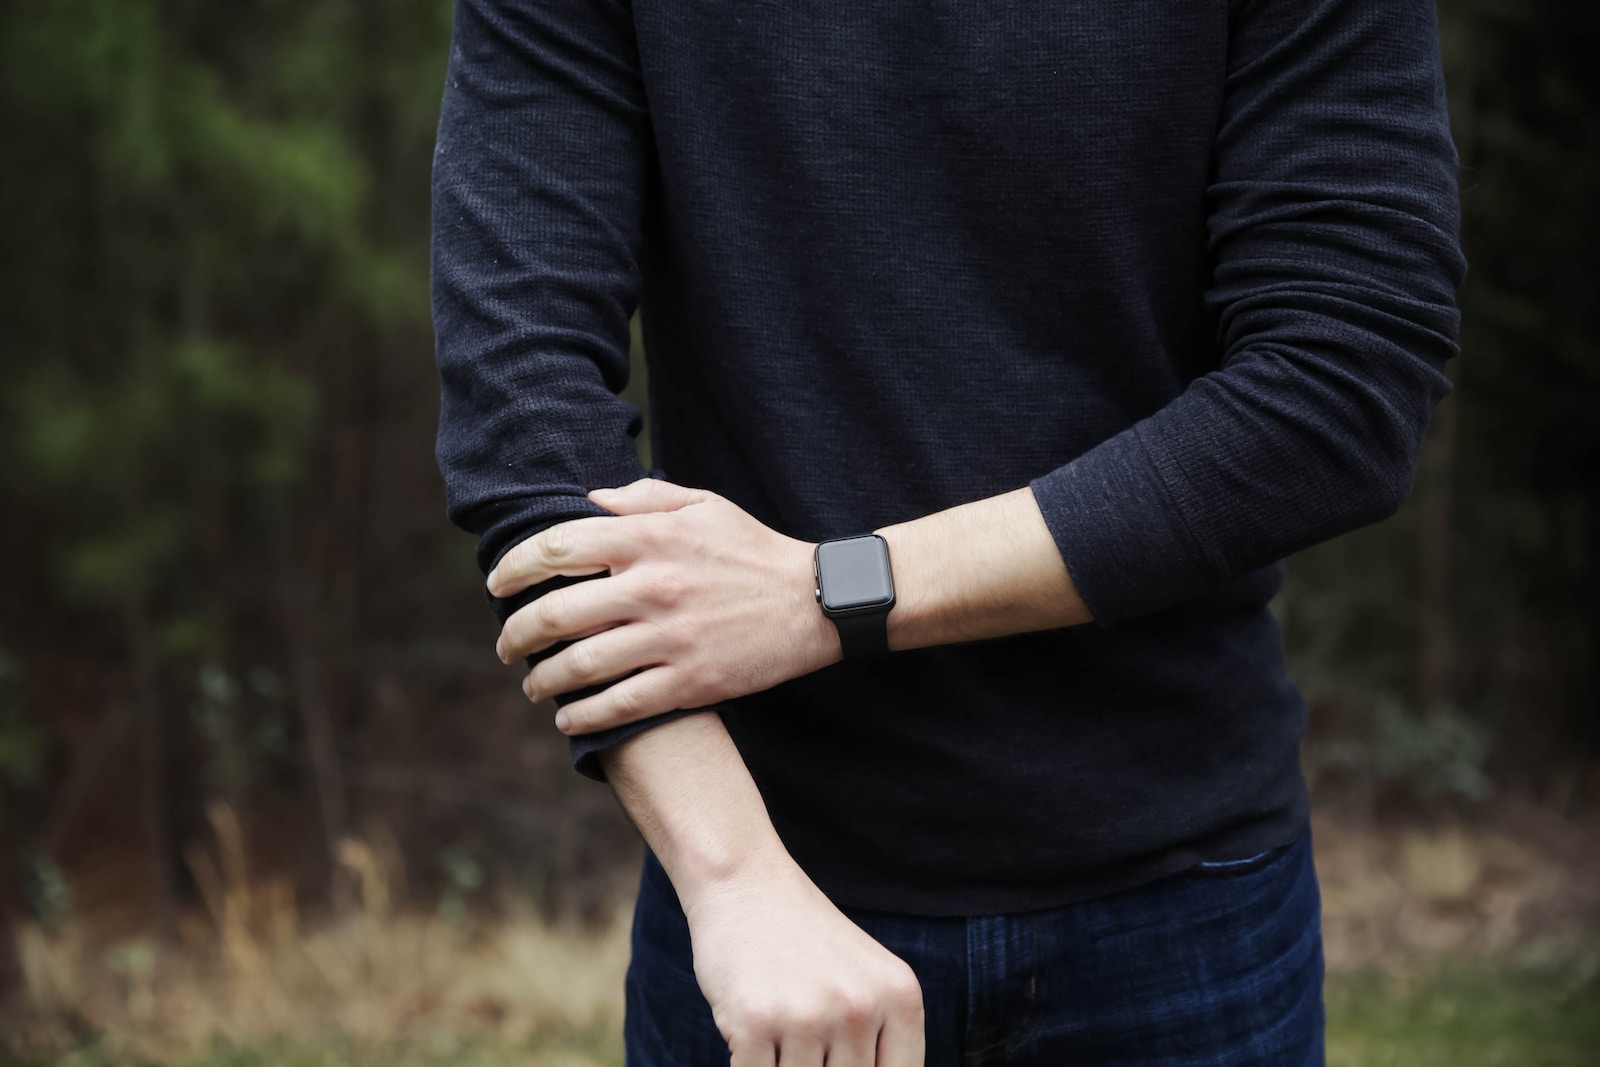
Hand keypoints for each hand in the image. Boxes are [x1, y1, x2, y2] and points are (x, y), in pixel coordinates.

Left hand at [488, 478, 839, 733]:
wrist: (817, 601)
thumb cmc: (754, 550)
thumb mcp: (704, 505)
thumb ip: (643, 498)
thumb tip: (588, 501)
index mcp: (650, 538)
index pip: (557, 548)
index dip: (514, 568)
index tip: (496, 585)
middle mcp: (652, 587)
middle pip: (555, 613)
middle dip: (515, 634)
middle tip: (505, 645)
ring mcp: (670, 639)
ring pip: (579, 666)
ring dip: (542, 680)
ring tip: (533, 685)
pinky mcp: (690, 682)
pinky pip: (618, 705)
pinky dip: (582, 716)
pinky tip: (568, 718)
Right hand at [684, 846, 925, 1066]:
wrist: (745, 881)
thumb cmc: (802, 938)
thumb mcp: (864, 977)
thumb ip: (877, 1039)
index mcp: (899, 996)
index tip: (837, 1059)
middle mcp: (860, 1007)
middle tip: (801, 1029)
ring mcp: (808, 1015)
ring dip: (781, 1065)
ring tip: (776, 1026)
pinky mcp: (754, 1022)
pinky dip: (748, 1065)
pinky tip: (748, 1031)